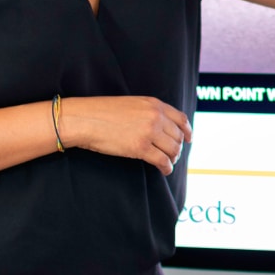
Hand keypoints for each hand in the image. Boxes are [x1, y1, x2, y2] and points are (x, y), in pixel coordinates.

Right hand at [57, 96, 193, 174]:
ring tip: (168, 163)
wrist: (85, 119)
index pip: (180, 118)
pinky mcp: (141, 148)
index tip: (189, 139)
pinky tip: (164, 170)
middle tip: (173, 155)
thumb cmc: (102, 112)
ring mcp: (149, 132)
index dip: (187, 130)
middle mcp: (155, 116)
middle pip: (178, 136)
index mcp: (154, 104)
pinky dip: (166, 167)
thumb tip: (159, 126)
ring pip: (173, 149)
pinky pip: (162, 160)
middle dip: (178, 147)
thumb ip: (148, 112)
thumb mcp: (131, 104)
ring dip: (173, 158)